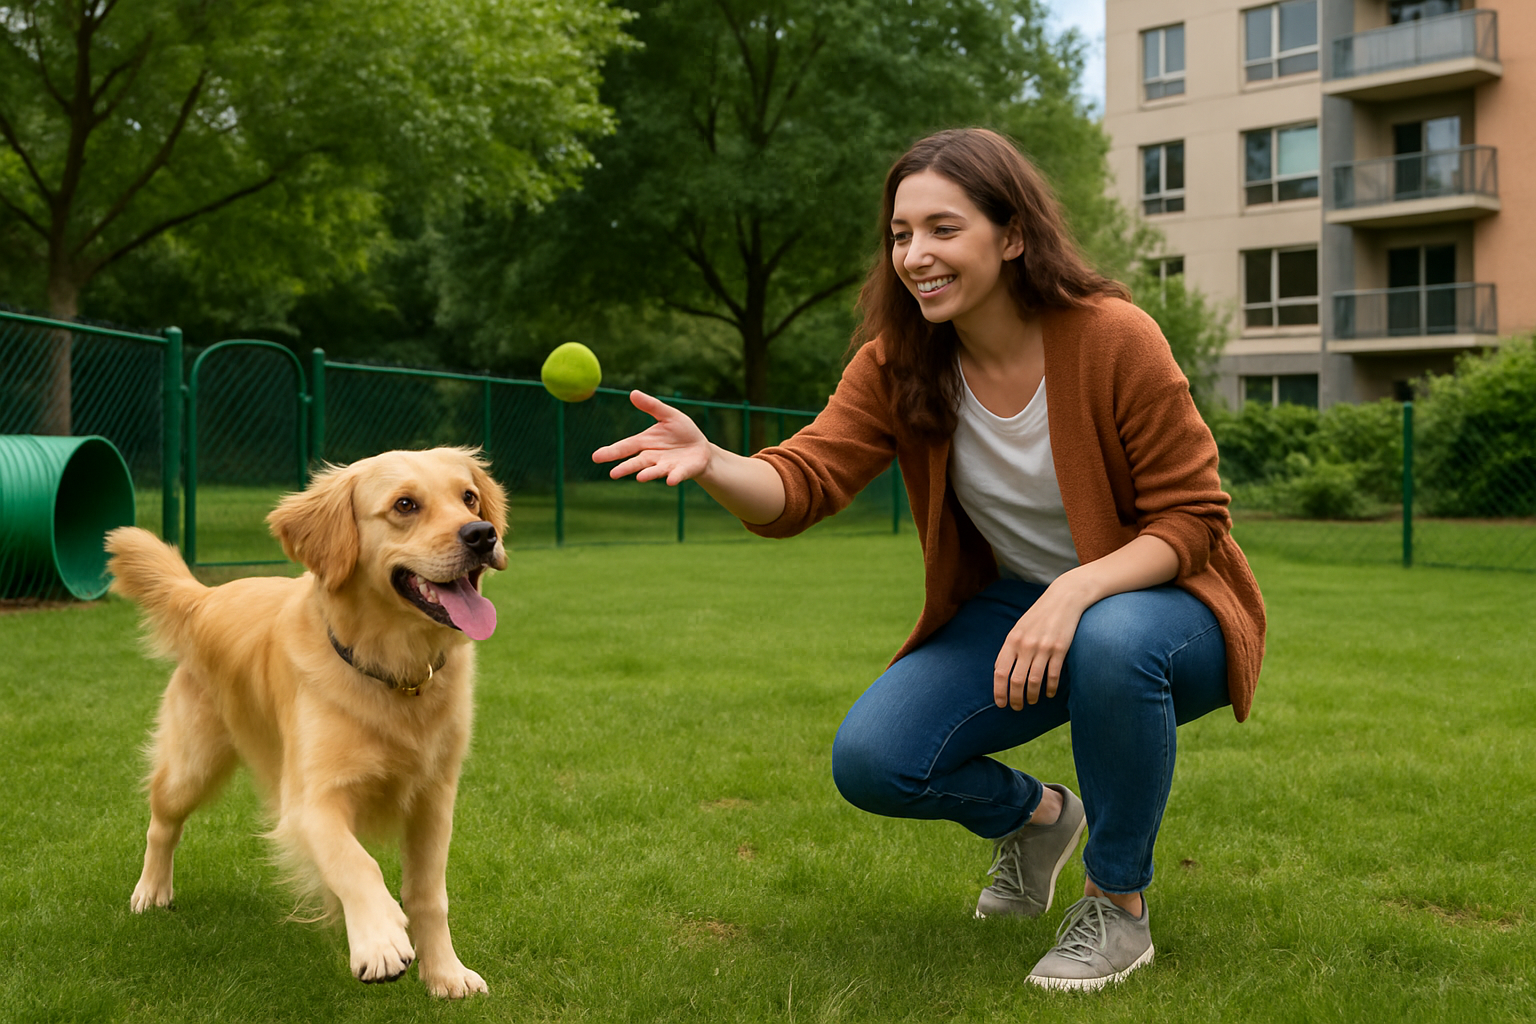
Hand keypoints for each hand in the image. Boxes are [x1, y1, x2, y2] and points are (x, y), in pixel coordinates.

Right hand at [592, 391, 712, 485]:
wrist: (701, 449)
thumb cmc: (682, 432)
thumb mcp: (668, 415)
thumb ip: (652, 406)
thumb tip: (633, 393)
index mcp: (645, 442)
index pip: (625, 447)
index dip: (611, 452)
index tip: (596, 457)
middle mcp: (652, 457)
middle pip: (636, 462)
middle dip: (625, 468)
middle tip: (613, 474)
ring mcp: (666, 466)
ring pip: (654, 471)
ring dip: (648, 474)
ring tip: (639, 477)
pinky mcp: (681, 472)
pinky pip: (676, 475)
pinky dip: (673, 477)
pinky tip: (670, 480)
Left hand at [993, 578, 1091, 709]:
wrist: (1064, 598)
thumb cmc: (1039, 615)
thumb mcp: (1019, 628)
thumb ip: (1010, 648)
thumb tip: (1000, 671)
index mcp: (1012, 640)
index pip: (1000, 672)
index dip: (999, 691)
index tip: (1000, 703)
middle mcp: (1025, 645)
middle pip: (1016, 680)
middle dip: (1015, 698)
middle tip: (1017, 708)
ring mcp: (1043, 647)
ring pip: (1034, 681)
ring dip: (1032, 696)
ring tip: (1032, 701)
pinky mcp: (1060, 649)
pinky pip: (1053, 675)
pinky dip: (1050, 688)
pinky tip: (1048, 694)